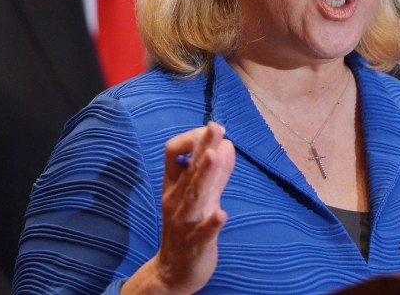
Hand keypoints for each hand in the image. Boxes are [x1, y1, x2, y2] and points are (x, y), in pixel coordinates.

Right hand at [124, 121, 235, 293]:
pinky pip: (203, 232)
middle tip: (216, 127)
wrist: (172, 273)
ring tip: (213, 157)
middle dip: (202, 147)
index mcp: (174, 186)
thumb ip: (216, 174)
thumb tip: (227, 145)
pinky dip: (211, 223)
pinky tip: (221, 214)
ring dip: (204, 176)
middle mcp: (177, 200)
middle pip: (188, 169)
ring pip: (194, 196)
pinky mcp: (196, 244)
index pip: (173, 153)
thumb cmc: (187, 229)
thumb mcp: (200, 197)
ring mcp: (185, 223)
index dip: (192, 138)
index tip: (211, 129)